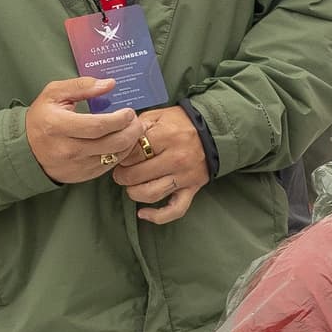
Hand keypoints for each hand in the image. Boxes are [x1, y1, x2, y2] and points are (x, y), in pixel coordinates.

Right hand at [24, 76, 138, 184]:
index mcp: (57, 126)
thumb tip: (110, 83)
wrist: (26, 149)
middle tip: (136, 121)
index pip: (98, 126)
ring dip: (129, 143)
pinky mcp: (81, 176)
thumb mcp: (54, 93)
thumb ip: (82, 86)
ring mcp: (74, 165)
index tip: (129, 112)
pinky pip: (108, 166)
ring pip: (113, 157)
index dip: (119, 119)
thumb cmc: (43, 117)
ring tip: (132, 130)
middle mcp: (66, 149)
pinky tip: (122, 143)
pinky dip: (120, 154)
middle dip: (131, 131)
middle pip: (111, 143)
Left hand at [115, 104, 209, 223]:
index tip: (121, 155)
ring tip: (131, 184)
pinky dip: (157, 216)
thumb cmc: (181, 123)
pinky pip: (175, 209)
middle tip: (121, 170)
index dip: (120, 156)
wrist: (213, 132)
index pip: (131, 154)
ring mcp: (184, 177)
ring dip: (133, 192)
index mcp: (166, 137)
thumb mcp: (158, 115)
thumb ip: (137, 126)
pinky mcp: (192, 189)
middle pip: (136, 175)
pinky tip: (143, 213)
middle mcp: (176, 159)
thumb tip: (118, 141)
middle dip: (122, 174)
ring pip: (150, 193)